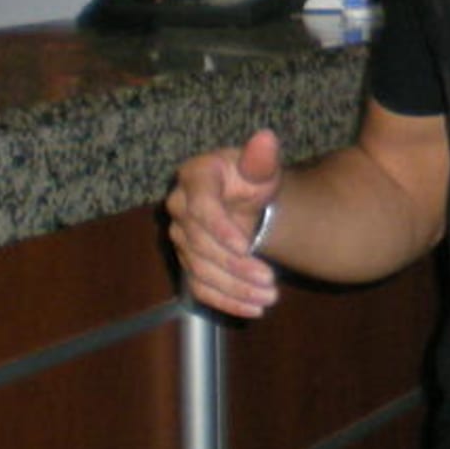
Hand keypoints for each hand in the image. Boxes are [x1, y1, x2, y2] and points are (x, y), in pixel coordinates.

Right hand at [165, 128, 283, 318]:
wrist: (249, 196)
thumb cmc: (253, 176)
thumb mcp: (261, 166)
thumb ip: (261, 157)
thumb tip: (266, 139)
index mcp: (195, 178)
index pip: (200, 207)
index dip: (220, 229)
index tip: (246, 246)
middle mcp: (180, 208)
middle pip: (200, 245)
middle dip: (235, 266)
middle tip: (269, 279)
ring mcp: (182, 237)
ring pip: (200, 270)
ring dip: (235, 288)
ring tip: (269, 297)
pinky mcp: (189, 261)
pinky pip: (200, 287)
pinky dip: (226, 300)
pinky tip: (253, 309)